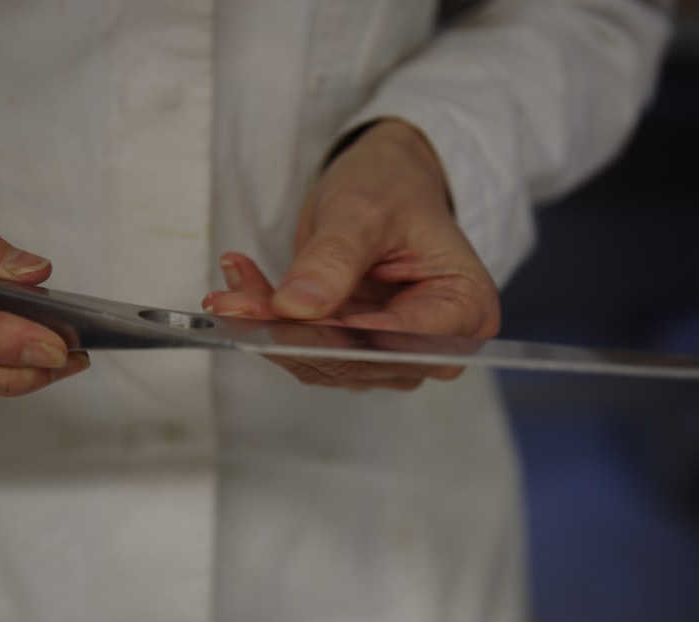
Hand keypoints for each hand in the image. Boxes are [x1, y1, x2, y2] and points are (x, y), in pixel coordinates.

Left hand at [202, 119, 500, 390]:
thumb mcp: (362, 209)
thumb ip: (333, 259)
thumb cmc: (392, 186)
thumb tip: (298, 309)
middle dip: (292, 334)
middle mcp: (436, 344)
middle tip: (235, 304)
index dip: (340, 337)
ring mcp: (395, 353)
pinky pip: (307, 350)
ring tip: (232, 291)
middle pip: (359, 362)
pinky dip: (270, 323)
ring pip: (324, 362)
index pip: (400, 342)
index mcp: (465, 308)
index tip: (283, 316)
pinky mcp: (357, 351)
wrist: (383, 181)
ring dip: (273, 330)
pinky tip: (241, 290)